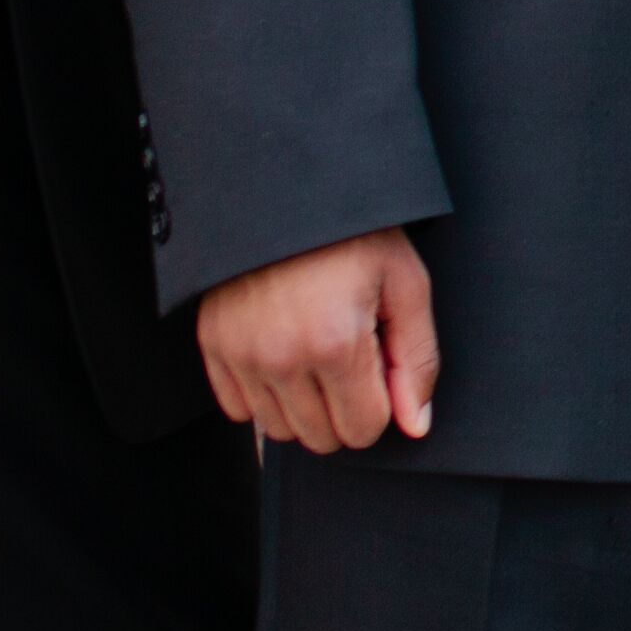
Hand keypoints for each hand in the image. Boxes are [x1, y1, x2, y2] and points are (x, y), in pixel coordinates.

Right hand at [197, 230, 441, 453]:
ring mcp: (241, 356)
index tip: (380, 365)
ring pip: (281, 431)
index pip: (364, 429)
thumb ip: (417, 360)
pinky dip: (265, 395)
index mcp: (336, 342)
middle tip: (351, 356)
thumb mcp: (406, 283)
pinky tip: (285, 357)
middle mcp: (282, 358)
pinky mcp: (213, 348)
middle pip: (322, 438)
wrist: (287, 192)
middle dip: (346, 409)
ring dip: (305, 407)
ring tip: (318, 353)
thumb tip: (416, 425)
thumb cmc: (355, 235)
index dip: (382, 403)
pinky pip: (239, 411)